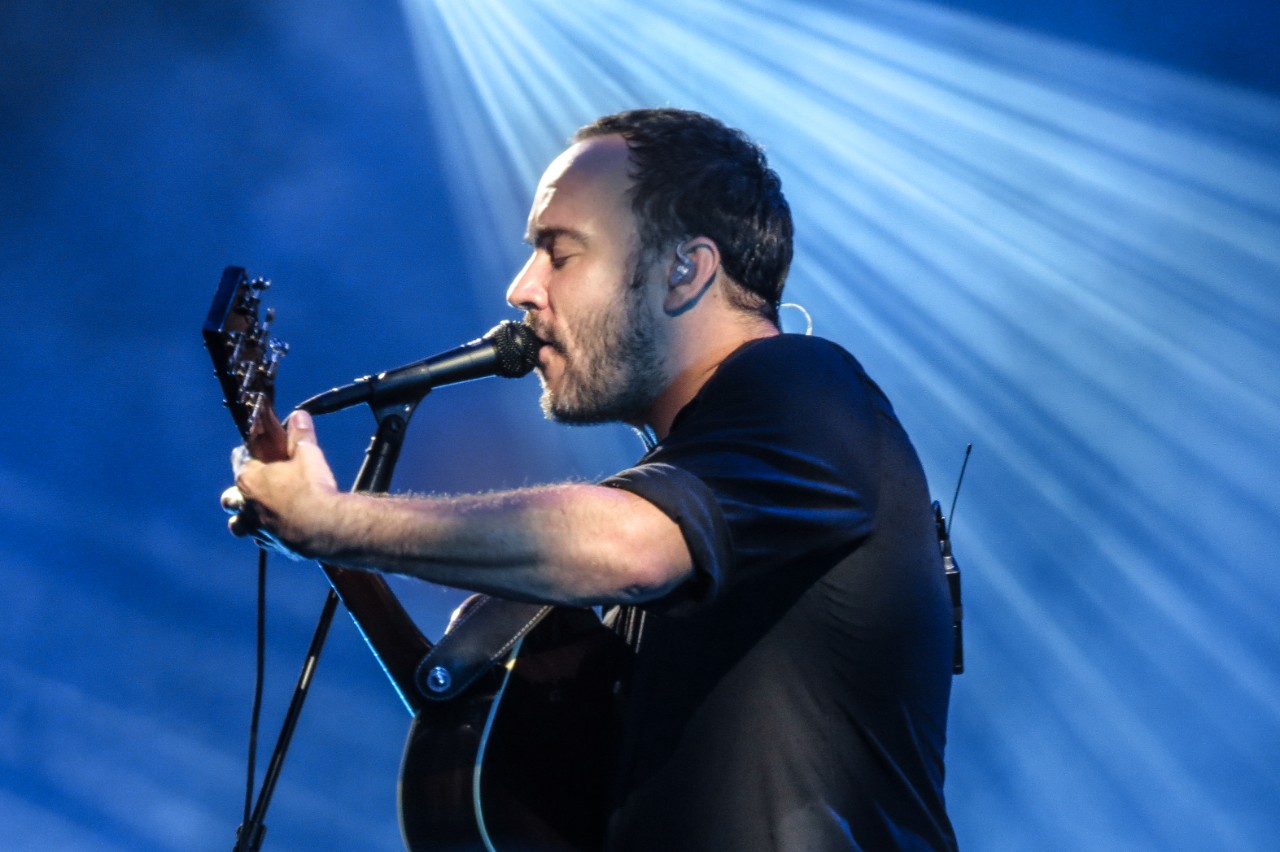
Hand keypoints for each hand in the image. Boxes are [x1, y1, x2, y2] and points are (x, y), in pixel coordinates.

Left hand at [221, 410, 340, 558]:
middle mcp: (246, 504)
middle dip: (238, 493)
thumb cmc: (312, 489)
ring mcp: (255, 527)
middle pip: (229, 498)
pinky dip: (266, 534)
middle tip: (254, 488)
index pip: (238, 461)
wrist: (323, 527)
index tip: (254, 455)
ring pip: (237, 524)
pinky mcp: (270, 543)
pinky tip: (279, 529)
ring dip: (244, 520)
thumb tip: (299, 416)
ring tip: (259, 515)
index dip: (246, 456)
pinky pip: (260, 539)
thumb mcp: (308, 454)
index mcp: (250, 479)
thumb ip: (300, 434)